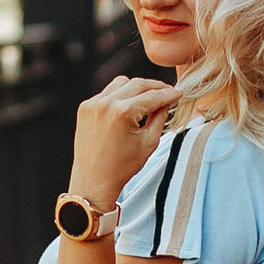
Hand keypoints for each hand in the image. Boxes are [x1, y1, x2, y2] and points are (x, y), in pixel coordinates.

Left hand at [68, 74, 180, 206]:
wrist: (94, 180)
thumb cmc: (122, 167)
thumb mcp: (149, 142)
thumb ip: (160, 117)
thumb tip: (166, 102)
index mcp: (123, 112)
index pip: (153, 96)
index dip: (169, 94)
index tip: (178, 93)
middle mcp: (106, 104)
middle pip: (138, 84)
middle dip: (155, 87)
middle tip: (168, 93)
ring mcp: (93, 104)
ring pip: (122, 83)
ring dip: (137, 87)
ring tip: (149, 99)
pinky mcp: (85, 107)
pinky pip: (108, 92)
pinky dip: (121, 95)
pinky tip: (130, 105)